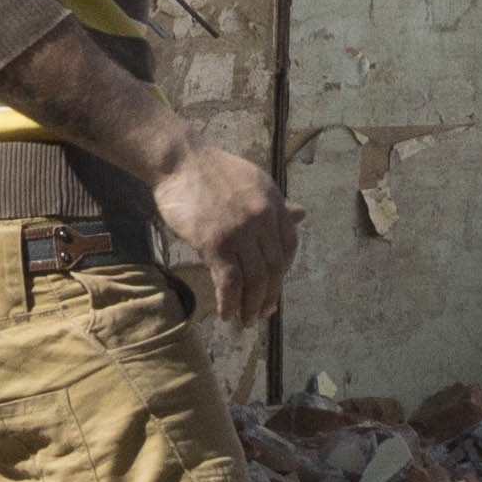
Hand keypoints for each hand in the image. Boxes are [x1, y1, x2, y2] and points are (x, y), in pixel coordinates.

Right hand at [152, 142, 302, 324]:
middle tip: (263, 313)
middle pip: (275, 267)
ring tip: (246, 320)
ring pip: (256, 279)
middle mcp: (263, 218)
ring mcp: (241, 231)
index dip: (284, 270)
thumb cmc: (211, 172)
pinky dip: (230, 302)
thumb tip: (302, 214)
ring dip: (252, 305)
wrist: (179, 161)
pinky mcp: (216, 243)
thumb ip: (276, 203)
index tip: (274, 285)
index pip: (289, 244)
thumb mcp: (253, 182)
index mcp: (274, 202)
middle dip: (271, 295)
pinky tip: (227, 314)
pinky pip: (230, 281)